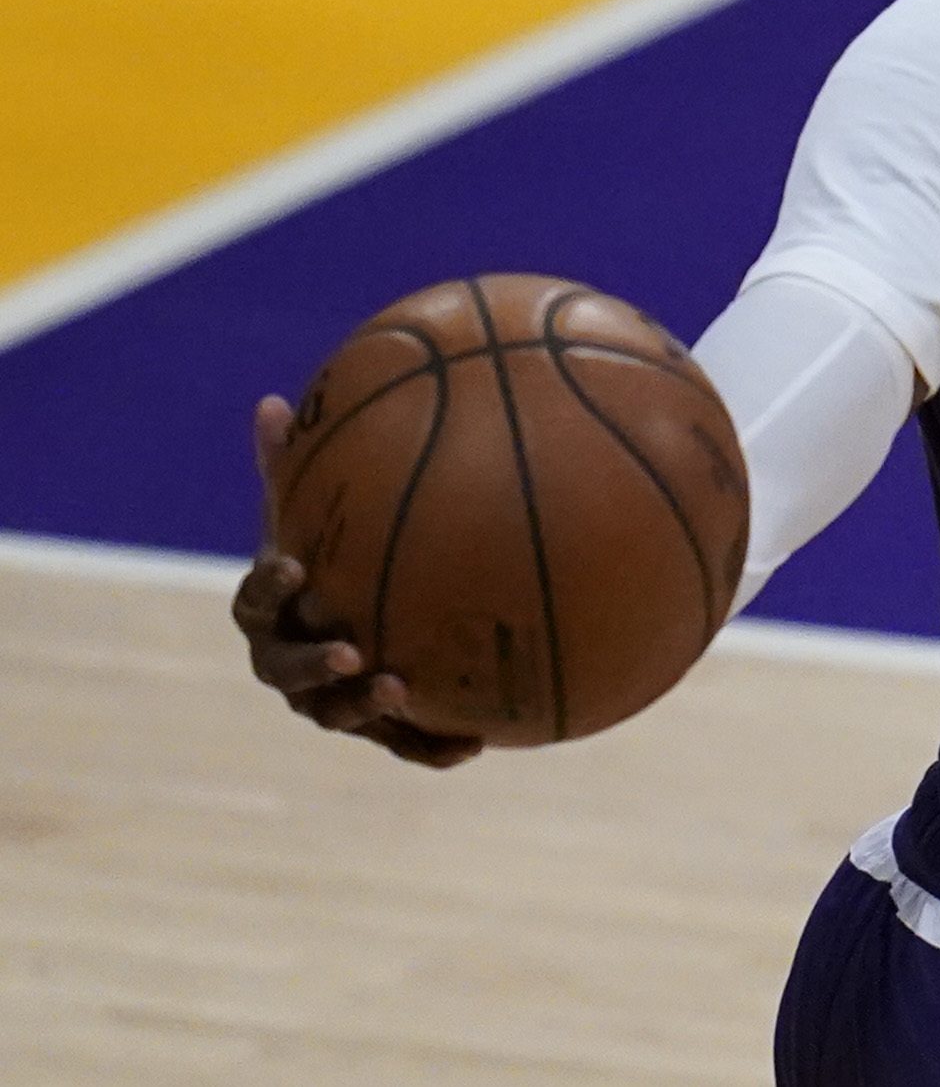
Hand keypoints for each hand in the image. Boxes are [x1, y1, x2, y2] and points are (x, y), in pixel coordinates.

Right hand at [231, 396, 480, 768]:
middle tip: (352, 648)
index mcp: (268, 611)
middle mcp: (287, 661)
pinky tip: (476, 745)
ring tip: (402, 688)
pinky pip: (401, 744)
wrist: (351, 616)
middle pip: (286, 672)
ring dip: (365, 707)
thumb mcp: (309, 511)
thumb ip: (293, 467)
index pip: (254, 601)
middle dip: (316, 664)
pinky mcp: (373, 727)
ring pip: (336, 713)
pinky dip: (431, 748)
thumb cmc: (324, 553)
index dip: (270, 584)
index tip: (294, 563)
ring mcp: (326, 700)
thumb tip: (274, 401)